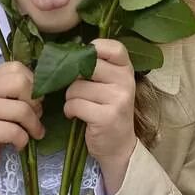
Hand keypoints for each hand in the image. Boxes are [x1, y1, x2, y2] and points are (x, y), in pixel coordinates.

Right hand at [0, 62, 42, 192]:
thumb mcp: (2, 105)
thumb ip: (18, 92)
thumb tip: (44, 91)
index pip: (17, 68)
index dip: (33, 84)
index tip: (32, 102)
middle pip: (21, 83)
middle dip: (35, 103)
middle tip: (34, 117)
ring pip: (22, 110)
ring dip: (33, 126)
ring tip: (32, 134)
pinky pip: (15, 131)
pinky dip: (23, 141)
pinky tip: (18, 145)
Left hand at [65, 39, 136, 194]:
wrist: (119, 147)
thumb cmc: (108, 111)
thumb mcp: (109, 85)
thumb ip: (97, 68)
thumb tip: (67, 54)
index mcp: (126, 70)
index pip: (114, 47)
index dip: (95, 49)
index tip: (85, 62)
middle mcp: (126, 82)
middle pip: (86, 66)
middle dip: (74, 79)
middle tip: (77, 91)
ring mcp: (118, 99)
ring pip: (76, 87)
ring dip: (70, 98)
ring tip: (79, 106)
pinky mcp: (106, 116)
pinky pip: (75, 104)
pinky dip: (70, 111)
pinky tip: (76, 116)